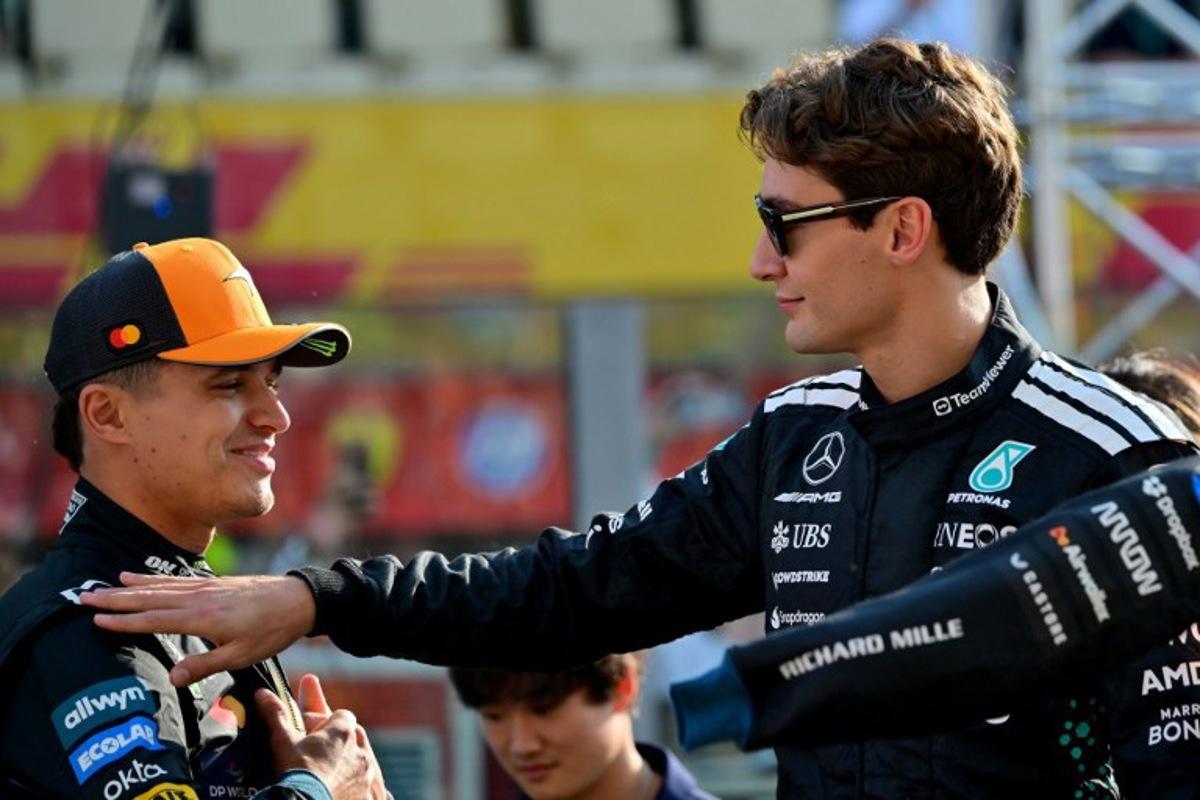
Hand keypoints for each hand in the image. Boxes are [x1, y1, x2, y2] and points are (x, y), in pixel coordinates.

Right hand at [81, 573, 315, 685]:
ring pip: (160, 587)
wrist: (298, 600)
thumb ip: (205, 665)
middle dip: (116, 599)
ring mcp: (205, 588)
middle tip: (84, 597)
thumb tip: (171, 677)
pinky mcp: (213, 583)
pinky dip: (154, 578)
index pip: (154, 619)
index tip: (96, 619)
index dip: (124, 620)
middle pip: (149, 598)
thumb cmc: (271, 631)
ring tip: (103, 586)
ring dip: (130, 587)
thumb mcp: (242, 655)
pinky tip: (140, 577)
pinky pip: (176, 580)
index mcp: (203, 617)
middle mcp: (199, 598)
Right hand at [257, 688, 379, 799]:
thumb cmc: (296, 775)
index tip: (312, 732)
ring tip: (334, 773)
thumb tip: (263, 694)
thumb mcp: (283, 743)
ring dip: (353, 764)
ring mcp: (367, 776)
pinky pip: (374, 789)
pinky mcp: (369, 797)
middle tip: (324, 750)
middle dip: (341, 741)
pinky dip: (365, 789)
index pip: (342, 716)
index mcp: (343, 732)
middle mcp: (361, 752)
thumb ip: (277, 716)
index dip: (326, 722)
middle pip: (355, 737)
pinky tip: (353, 792)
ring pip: (365, 762)